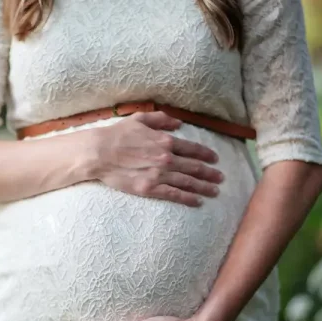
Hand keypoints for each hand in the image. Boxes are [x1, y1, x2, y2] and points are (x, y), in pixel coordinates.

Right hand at [89, 111, 224, 206]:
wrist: (100, 153)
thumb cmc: (117, 134)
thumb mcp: (139, 119)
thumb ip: (161, 119)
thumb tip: (178, 123)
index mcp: (165, 141)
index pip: (192, 149)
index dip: (206, 154)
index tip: (215, 159)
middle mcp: (166, 158)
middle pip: (194, 167)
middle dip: (210, 173)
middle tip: (221, 178)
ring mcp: (159, 175)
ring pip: (188, 182)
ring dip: (204, 187)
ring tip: (215, 191)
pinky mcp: (150, 188)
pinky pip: (174, 194)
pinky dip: (188, 198)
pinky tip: (198, 201)